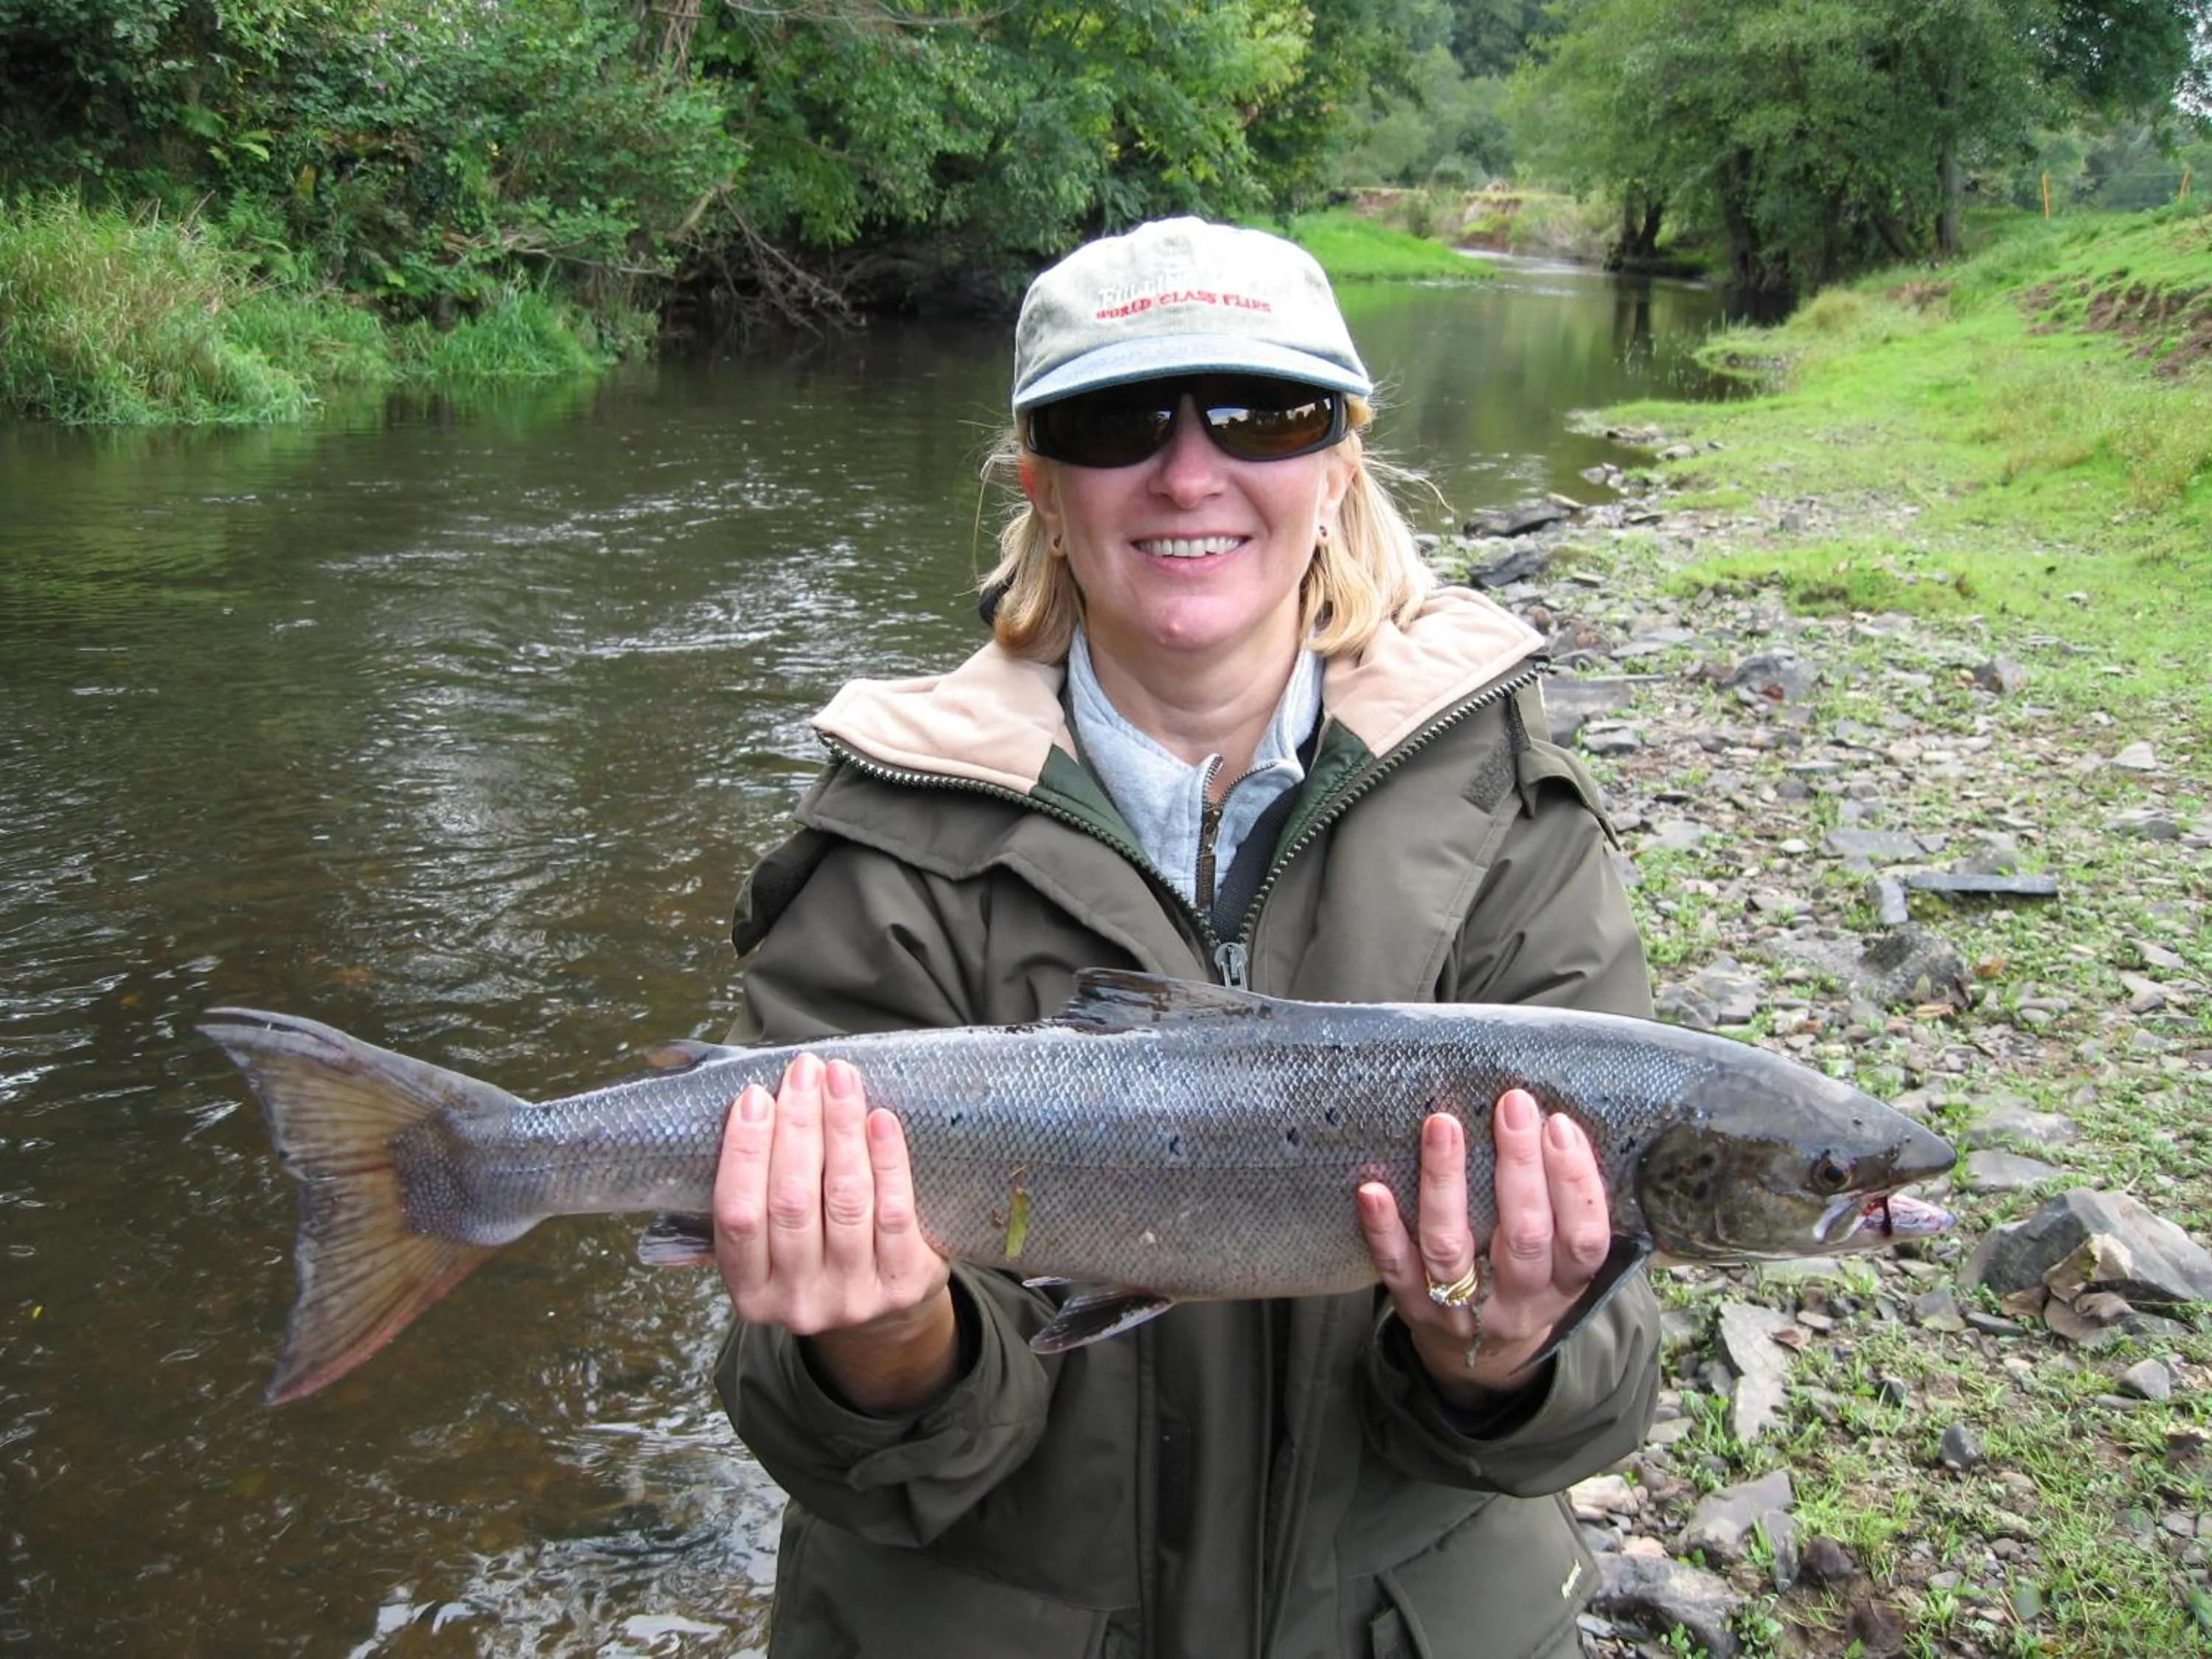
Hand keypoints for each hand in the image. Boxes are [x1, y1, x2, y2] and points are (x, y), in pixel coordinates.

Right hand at [714, 1053, 955, 1412]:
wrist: (882, 1317)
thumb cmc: (815, 1254)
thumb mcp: (769, 1248)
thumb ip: (750, 1197)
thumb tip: (750, 1106)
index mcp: (750, 1291)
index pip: (737, 1215)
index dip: (745, 1152)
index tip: (756, 1096)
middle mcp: (797, 1302)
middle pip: (792, 1201)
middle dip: (798, 1125)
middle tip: (805, 1071)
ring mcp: (852, 1297)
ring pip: (845, 1199)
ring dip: (841, 1129)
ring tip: (841, 1079)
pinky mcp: (903, 1284)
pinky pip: (894, 1211)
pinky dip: (887, 1159)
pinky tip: (880, 1119)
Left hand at [1358, 1088, 1612, 1406]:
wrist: (1483, 1361)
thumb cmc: (1526, 1282)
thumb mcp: (1562, 1259)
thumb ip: (1565, 1206)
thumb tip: (1557, 1123)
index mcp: (1565, 1282)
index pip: (1583, 1237)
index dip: (1575, 1181)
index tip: (1558, 1124)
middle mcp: (1519, 1299)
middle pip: (1523, 1235)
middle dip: (1519, 1164)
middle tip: (1512, 1104)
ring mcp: (1463, 1308)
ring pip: (1452, 1248)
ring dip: (1446, 1183)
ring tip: (1442, 1125)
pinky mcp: (1414, 1308)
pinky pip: (1397, 1268)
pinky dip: (1383, 1229)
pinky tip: (1373, 1189)